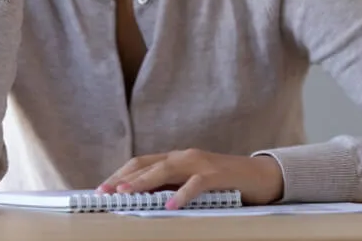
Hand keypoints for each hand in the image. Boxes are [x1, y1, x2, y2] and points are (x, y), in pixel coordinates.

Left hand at [96, 149, 283, 208]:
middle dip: (124, 178)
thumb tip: (144, 200)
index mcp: (176, 158)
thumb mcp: (192, 184)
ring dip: (143, 182)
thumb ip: (171, 187)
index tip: (102, 188)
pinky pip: (195, 184)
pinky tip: (170, 205)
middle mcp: (184, 156)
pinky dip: (181, 194)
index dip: (121, 174)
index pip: (141, 162)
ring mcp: (200, 163)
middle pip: (147, 164)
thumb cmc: (223, 183)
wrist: (260, 176)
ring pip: (165, 170)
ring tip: (126, 194)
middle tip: (105, 192)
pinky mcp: (216, 174)